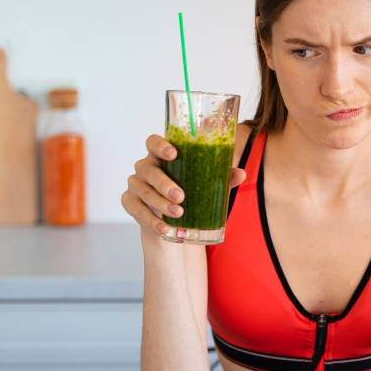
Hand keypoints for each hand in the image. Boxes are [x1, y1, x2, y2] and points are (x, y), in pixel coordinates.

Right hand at [121, 134, 246, 236]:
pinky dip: (151, 220)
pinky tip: (164, 228)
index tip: (174, 154)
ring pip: (143, 191)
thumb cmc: (188, 193)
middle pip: (148, 169)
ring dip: (160, 203)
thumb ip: (221, 178)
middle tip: (181, 196)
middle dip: (164, 183)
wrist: (171, 220)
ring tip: (178, 213)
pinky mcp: (130, 203)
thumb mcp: (204, 185)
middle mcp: (145, 168)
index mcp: (161, 156)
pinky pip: (136, 209)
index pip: (152, 142)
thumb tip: (240, 174)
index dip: (160, 145)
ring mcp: (135, 185)